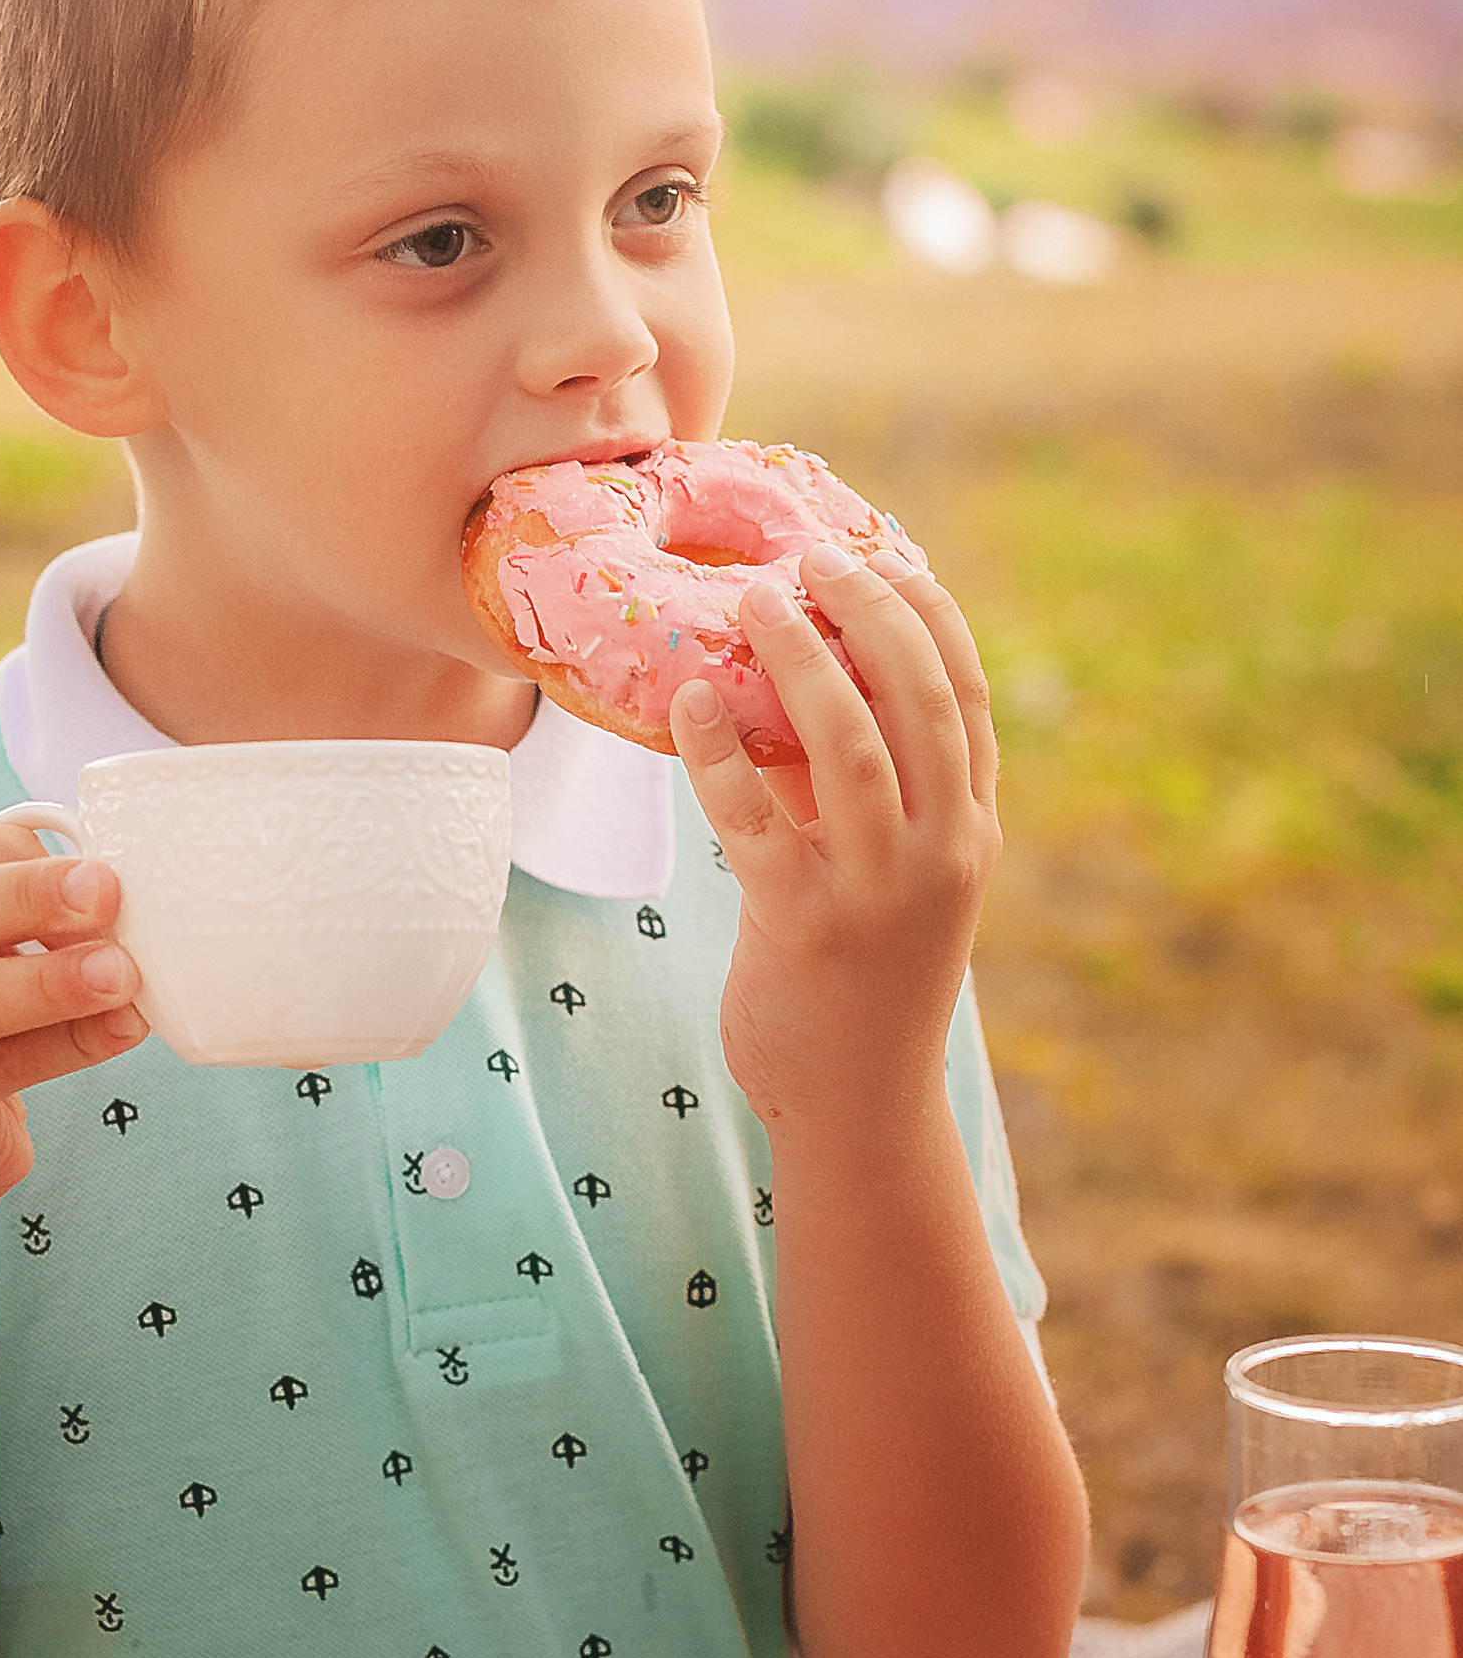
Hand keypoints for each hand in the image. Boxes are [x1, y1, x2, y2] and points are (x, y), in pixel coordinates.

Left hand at [669, 545, 999, 1129]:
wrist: (858, 1106)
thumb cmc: (861, 976)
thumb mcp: (887, 873)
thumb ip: (855, 787)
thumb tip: (790, 680)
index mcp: (970, 827)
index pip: (968, 694)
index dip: (930, 612)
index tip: (886, 551)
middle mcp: (942, 848)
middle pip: (919, 696)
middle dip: (868, 610)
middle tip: (809, 557)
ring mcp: (879, 887)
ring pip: (849, 741)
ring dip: (800, 658)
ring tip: (754, 600)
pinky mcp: (804, 924)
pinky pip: (755, 817)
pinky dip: (718, 750)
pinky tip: (687, 700)